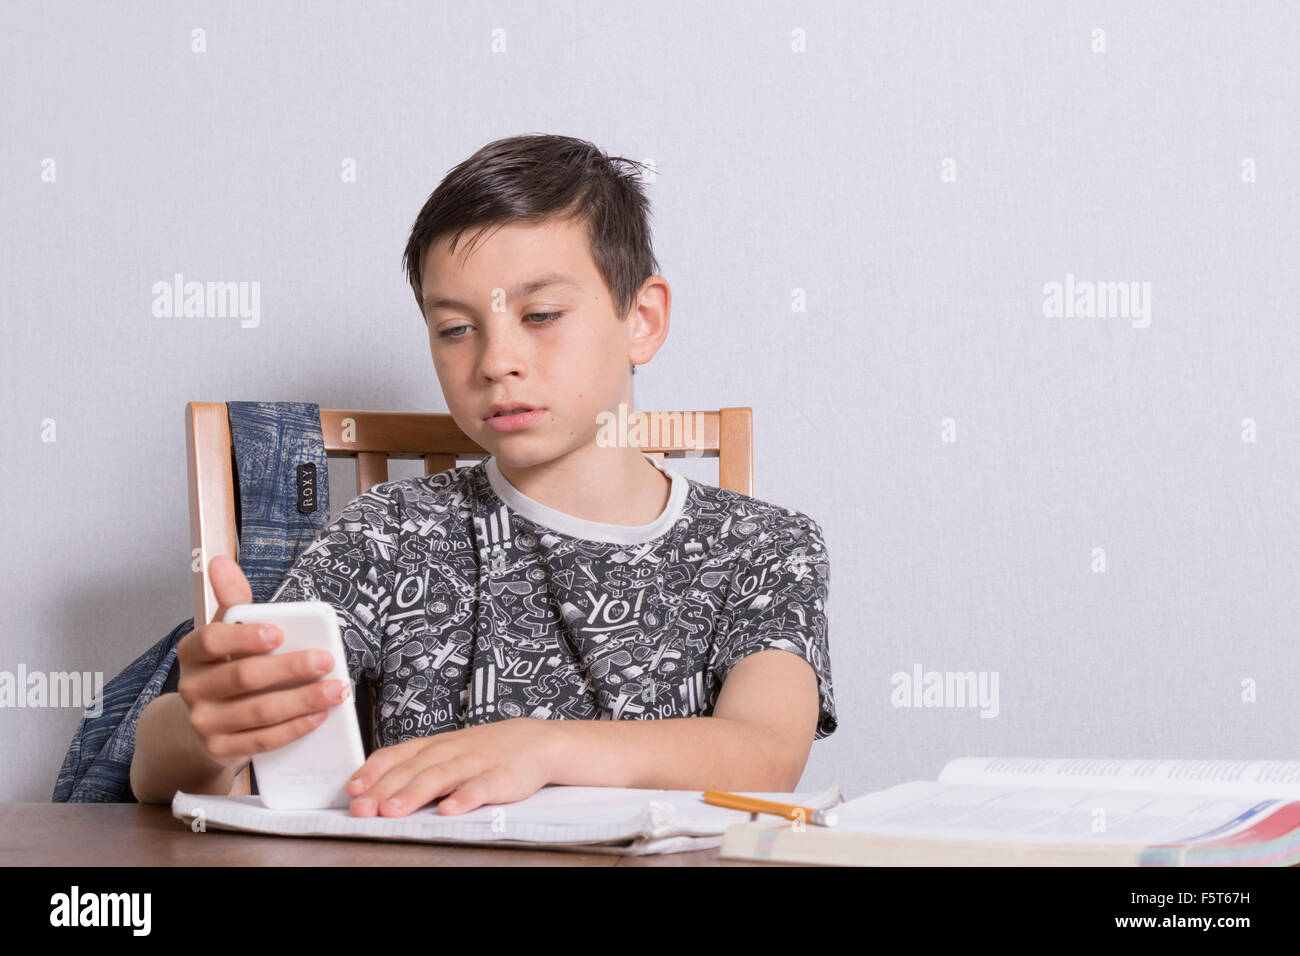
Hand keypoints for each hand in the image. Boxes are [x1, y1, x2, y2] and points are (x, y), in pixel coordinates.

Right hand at [175, 555, 351, 769]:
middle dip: (290, 668)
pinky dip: (295, 728)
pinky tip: (320, 716)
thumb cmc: (226, 668)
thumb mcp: (227, 633)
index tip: (279, 632)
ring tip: (336, 689)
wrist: (204, 724)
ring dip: (303, 700)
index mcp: (192, 653)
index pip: (211, 641)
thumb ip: (233, 601)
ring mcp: (204, 723)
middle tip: (326, 660)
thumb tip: (220, 562)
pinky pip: (263, 741)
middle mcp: (192, 689)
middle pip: (244, 677)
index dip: (244, 638)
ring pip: (259, 712)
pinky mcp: (220, 751)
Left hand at [345, 718, 559, 816]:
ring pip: (440, 776)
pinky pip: (481, 787)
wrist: (536, 741)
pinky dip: (464, 798)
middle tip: (363, 809)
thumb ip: (416, 770)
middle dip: (385, 789)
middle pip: (413, 769)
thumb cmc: (483, 752)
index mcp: (434, 746)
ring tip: (392, 812)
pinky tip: (449, 811)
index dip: (373, 772)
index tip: (352, 790)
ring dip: (414, 794)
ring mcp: (476, 762)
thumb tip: (374, 794)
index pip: (397, 755)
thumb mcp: (447, 753)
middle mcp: (451, 751)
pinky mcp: (501, 777)